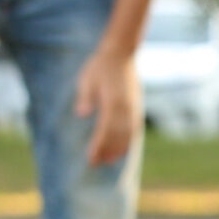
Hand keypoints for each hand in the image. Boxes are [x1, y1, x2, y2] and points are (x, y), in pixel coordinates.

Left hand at [75, 48, 142, 167]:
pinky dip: (129, 140)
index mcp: (113, 101)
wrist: (121, 54)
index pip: (106, 129)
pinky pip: (134, 127)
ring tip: (110, 160)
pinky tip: (123, 147)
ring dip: (119, 148)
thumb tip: (82, 113)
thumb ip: (86, 96)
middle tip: (97, 164)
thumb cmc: (99, 66)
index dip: (99, 145)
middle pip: (118, 135)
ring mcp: (133, 107)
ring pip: (128, 134)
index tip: (91, 158)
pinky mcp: (136, 106)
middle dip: (108, 151)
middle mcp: (125, 107)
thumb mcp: (87, 79)